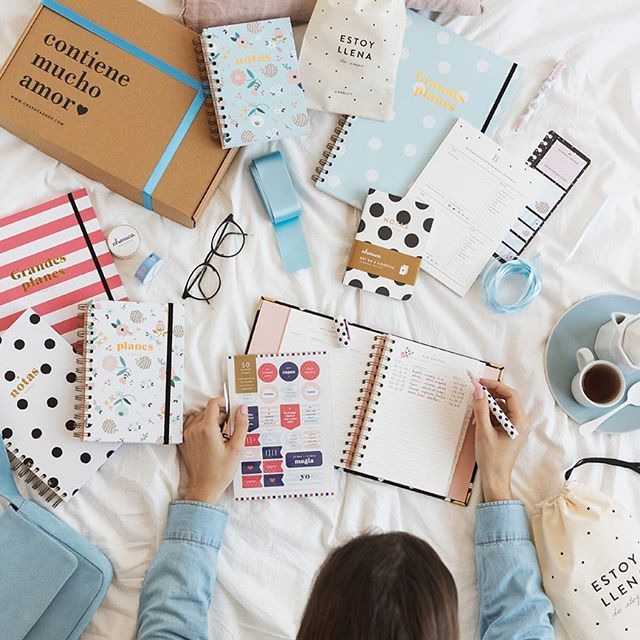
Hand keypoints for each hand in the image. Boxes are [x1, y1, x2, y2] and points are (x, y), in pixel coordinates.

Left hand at [180, 398, 248, 504]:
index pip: (213, 404)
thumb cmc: (221, 471)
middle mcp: (194, 430)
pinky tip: (208, 437)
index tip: (231, 408)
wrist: (204, 488)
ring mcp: (187, 436)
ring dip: (209, 420)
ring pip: (199, 417)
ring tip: (218, 435)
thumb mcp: (237, 448)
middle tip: (228, 430)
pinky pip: (190, 425)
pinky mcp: (183, 442)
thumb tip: (242, 409)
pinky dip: (199, 426)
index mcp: (207, 429)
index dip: (224, 403)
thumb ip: (241, 425)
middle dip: (220, 415)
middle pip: (208, 411)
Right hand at [473, 379, 529, 502]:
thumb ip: (481, 408)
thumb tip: (478, 390)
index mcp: (519, 422)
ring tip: (475, 411)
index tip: (480, 382)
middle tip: (475, 391)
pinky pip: (498, 416)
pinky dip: (488, 414)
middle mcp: (520, 422)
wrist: (495, 477)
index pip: (510, 395)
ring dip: (488, 406)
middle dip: (490, 395)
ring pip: (501, 407)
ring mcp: (515, 427)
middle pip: (506, 399)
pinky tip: (478, 420)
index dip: (495, 385)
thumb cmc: (492, 458)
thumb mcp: (483, 431)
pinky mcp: (508, 430)